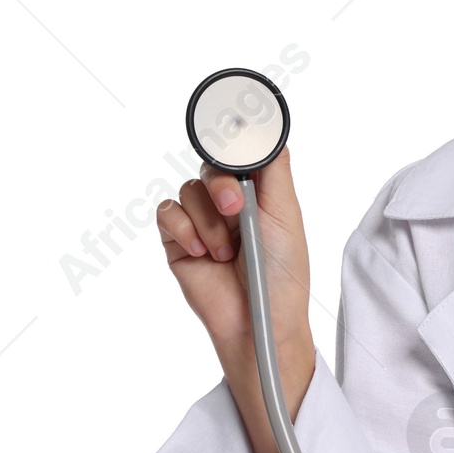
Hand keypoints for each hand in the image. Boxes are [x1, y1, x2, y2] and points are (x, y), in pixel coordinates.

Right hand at [157, 147, 315, 452]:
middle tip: (237, 212)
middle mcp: (229, 201)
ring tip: (227, 253)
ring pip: (189, 190)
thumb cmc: (282, 274)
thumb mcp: (286, 217)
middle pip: (211, 164)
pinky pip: (167, 213)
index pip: (241, 152)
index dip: (233, 140)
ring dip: (208, 221)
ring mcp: (202, 220)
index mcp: (260, 191)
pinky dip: (185, 230)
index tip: (231, 135)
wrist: (258, 321)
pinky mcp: (178, 240)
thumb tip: (267, 132)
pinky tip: (204, 255)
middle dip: (221, 186)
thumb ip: (273, 172)